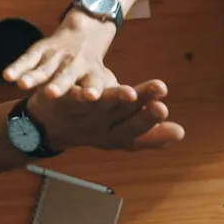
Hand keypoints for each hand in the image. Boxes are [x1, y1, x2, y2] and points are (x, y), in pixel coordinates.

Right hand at [5, 14, 118, 98]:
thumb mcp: (105, 79)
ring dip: (32, 76)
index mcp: (92, 72)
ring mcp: (55, 57)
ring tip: (23, 86)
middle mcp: (73, 63)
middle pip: (65, 75)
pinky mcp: (39, 51)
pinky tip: (8, 77)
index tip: (93, 96)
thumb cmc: (92, 67)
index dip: (92, 88)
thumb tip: (136, 117)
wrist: (84, 33)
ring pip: (43, 67)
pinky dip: (17, 68)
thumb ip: (112, 94)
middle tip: (52, 93)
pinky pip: (26, 59)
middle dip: (58, 83)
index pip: (93, 81)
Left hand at [26, 80, 184, 151]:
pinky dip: (79, 93)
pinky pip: (69, 96)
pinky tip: (90, 89)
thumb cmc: (90, 126)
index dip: (149, 123)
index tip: (166, 112)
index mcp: (113, 134)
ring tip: (130, 93)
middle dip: (141, 113)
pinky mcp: (60, 100)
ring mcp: (78, 114)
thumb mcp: (119, 131)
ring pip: (99, 106)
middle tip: (159, 105)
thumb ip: (149, 133)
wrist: (43, 127)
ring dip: (115, 100)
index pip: (135, 129)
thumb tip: (180, 133)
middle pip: (122, 118)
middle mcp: (98, 126)